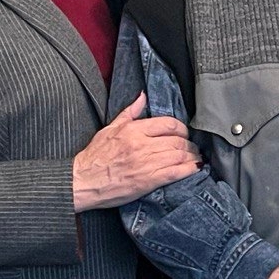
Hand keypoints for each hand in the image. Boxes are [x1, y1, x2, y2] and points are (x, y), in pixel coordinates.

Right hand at [73, 93, 199, 210]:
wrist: (83, 181)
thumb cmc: (95, 156)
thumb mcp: (110, 128)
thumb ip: (130, 112)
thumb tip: (142, 97)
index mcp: (134, 130)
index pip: (169, 124)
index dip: (181, 128)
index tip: (183, 133)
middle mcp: (142, 145)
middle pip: (178, 141)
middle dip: (189, 144)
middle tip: (192, 147)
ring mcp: (146, 163)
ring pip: (180, 155)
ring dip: (192, 157)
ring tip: (195, 158)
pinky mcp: (148, 181)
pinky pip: (176, 172)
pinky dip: (189, 170)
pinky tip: (195, 169)